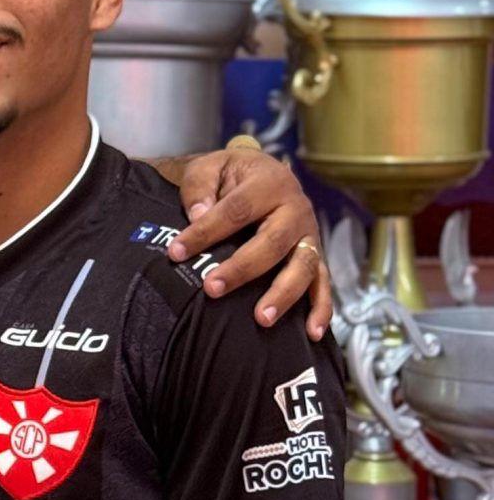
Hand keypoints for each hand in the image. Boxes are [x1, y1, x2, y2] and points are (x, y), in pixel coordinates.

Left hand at [170, 148, 329, 339]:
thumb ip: (200, 188)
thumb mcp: (210, 167)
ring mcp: (309, 235)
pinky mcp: (314, 255)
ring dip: (283, 294)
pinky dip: (321, 308)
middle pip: (271, 243)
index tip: (176, 253)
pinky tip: (312, 332)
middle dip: (241, 269)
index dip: (205, 232)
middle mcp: (296, 209)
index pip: (235, 210)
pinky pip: (323, 283)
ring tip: (261, 319)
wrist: (262, 172)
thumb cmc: (231, 175)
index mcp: (269, 183)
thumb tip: (198, 215)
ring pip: (302, 266)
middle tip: (212, 289)